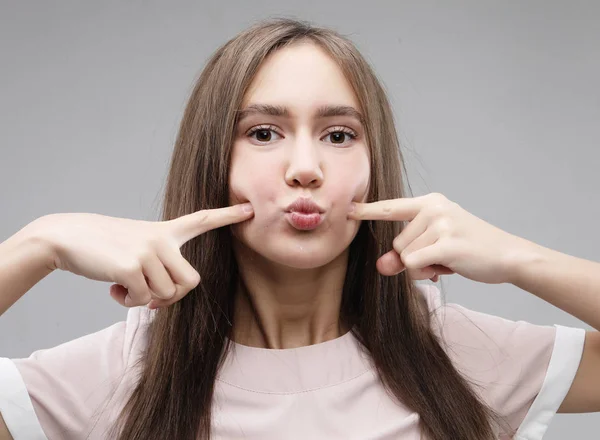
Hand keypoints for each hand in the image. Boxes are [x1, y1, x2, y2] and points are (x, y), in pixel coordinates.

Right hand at [31, 203, 253, 308]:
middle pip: (191, 283)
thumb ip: (158, 269)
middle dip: (172, 297)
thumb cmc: (104, 247)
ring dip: (145, 299)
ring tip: (125, 284)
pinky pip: (143, 300)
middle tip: (150, 295)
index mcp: (165, 231)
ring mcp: (148, 251)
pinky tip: (114, 288)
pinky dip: (128, 302)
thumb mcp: (137, 248)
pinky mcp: (131, 266)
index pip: (201, 220)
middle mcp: (161, 239)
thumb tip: (161, 302)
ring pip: (166, 294)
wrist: (66, 238)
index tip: (250, 210)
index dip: (227, 216)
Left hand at [348, 193, 530, 283]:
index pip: (391, 207)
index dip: (368, 210)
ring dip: (423, 266)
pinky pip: (414, 263)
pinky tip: (449, 266)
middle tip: (443, 255)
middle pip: (397, 243)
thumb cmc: (468, 250)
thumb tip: (382, 266)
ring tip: (449, 258)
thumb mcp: (434, 249)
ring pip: (405, 256)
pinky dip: (426, 271)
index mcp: (430, 202)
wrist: (508, 256)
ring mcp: (441, 222)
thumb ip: (404, 255)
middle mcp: (433, 208)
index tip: (348, 209)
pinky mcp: (447, 241)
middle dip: (414, 258)